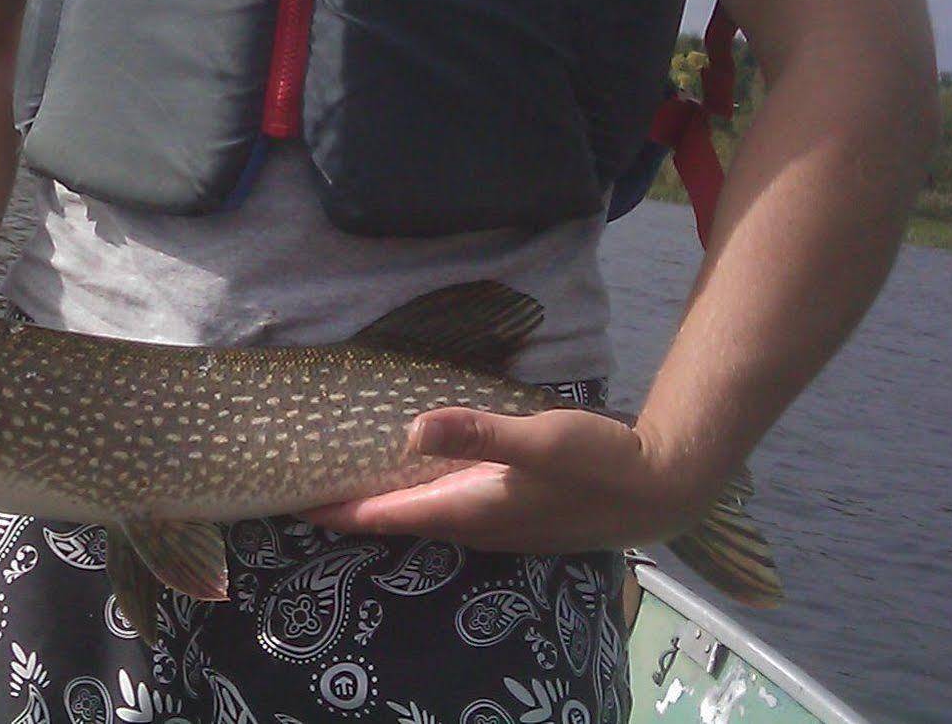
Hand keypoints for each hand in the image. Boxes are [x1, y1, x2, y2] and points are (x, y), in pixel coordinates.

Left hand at [301, 406, 711, 553]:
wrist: (659, 490)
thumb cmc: (597, 463)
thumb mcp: (538, 440)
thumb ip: (478, 433)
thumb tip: (411, 425)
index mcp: (469, 511)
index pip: (386, 516)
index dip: (337, 511)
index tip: (291, 503)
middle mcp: (475, 525)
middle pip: (397, 520)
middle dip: (350, 509)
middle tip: (303, 488)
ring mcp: (495, 523)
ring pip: (422, 515)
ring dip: (382, 503)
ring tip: (344, 482)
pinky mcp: (513, 512)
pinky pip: (448, 507)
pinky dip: (417, 495)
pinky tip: (411, 473)